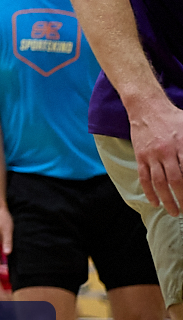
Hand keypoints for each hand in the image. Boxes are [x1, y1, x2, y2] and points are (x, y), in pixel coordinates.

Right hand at [129, 94, 182, 216]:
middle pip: (176, 181)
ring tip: (173, 212)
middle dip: (182, 198)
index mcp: (182, 145)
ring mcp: (152, 155)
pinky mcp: (140, 156)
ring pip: (160, 183)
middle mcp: (167, 152)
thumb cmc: (173, 118)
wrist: (147, 108)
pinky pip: (144, 177)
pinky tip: (155, 202)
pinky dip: (149, 192)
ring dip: (167, 200)